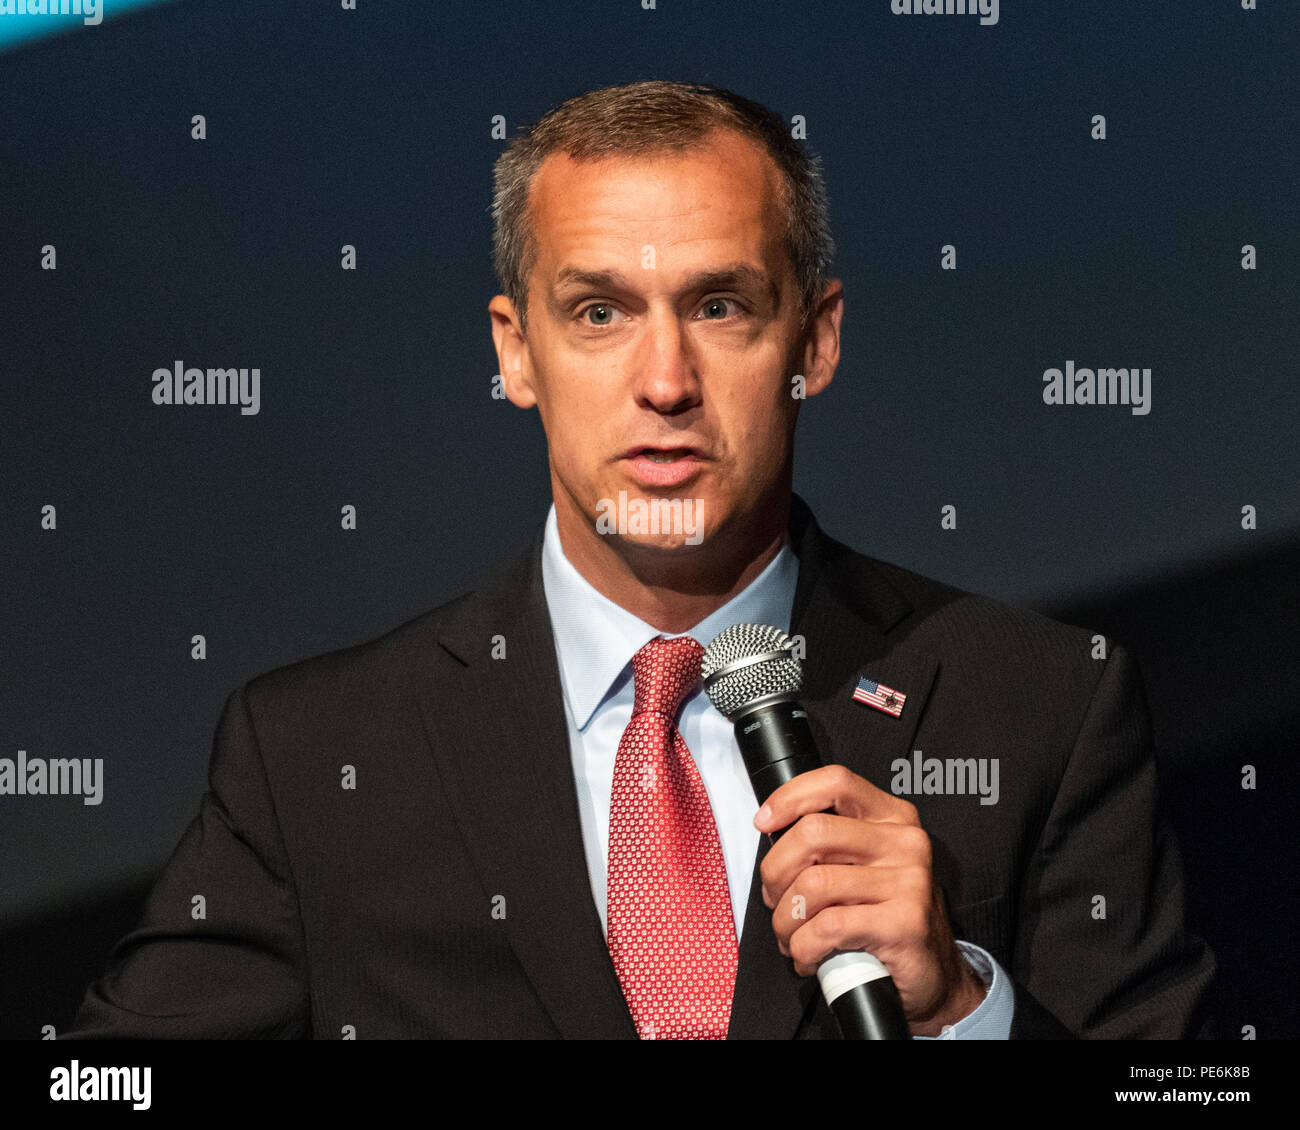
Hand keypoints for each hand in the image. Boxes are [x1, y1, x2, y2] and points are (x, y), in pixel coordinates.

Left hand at [755, 763, 985, 1036]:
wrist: (935, 975)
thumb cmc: (886, 917)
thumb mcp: (865, 866)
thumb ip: (831, 843)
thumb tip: (773, 836)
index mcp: (892, 818)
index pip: (836, 782)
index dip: (790, 797)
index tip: (764, 822)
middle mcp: (904, 842)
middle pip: (813, 833)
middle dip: (775, 872)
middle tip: (775, 900)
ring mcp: (908, 882)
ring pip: (813, 885)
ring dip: (786, 920)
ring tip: (791, 936)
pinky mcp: (904, 923)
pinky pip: (828, 927)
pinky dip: (804, 948)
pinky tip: (809, 956)